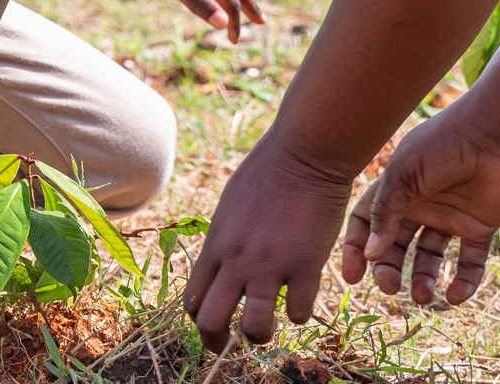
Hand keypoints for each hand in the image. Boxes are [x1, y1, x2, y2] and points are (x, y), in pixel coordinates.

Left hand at [183, 131, 353, 350]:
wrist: (304, 155)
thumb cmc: (267, 171)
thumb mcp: (230, 207)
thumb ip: (225, 240)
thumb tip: (222, 263)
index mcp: (217, 245)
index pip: (193, 299)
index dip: (199, 320)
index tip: (211, 325)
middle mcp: (238, 261)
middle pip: (212, 320)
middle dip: (217, 340)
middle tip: (231, 343)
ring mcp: (271, 265)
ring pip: (256, 327)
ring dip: (260, 334)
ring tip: (268, 328)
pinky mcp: (305, 266)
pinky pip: (299, 310)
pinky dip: (299, 313)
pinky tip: (300, 301)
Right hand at [341, 108, 499, 305]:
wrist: (492, 135)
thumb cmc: (441, 146)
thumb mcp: (402, 175)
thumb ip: (384, 213)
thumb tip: (371, 255)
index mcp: (395, 190)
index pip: (366, 222)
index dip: (356, 247)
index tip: (353, 276)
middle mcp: (419, 206)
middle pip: (396, 246)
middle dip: (389, 270)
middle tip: (391, 288)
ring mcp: (449, 218)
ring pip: (430, 258)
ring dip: (424, 280)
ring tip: (424, 297)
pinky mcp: (479, 228)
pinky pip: (470, 262)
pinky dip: (464, 282)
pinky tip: (456, 296)